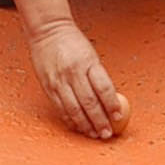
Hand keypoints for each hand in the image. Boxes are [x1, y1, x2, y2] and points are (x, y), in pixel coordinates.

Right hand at [18, 0, 126, 139]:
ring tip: (94, 134)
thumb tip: (109, 101)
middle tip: (107, 132)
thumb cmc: (72, 42)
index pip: (104, 88)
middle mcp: (73, 72)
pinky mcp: (48, 86)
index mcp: (87, 62)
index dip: (112, 105)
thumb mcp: (91, 56)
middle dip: (100, 121)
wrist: (47, 30)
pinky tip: (77, 126)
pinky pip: (60, 108)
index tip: (118, 116)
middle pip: (89, 102)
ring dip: (85, 125)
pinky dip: (70, 120)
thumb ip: (98, 77)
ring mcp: (59, 80)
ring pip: (74, 109)